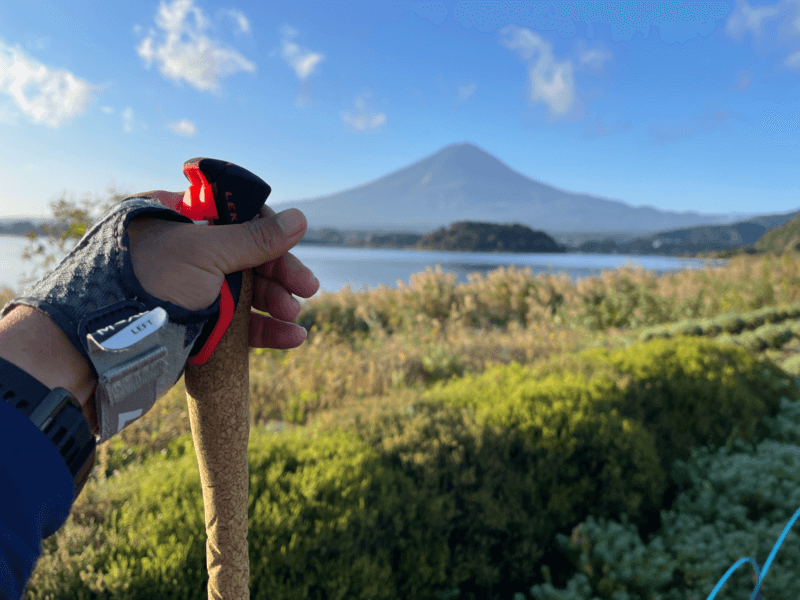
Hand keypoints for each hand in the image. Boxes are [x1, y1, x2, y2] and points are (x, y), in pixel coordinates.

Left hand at [127, 191, 319, 349]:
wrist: (104, 349)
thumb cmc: (149, 284)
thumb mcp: (206, 253)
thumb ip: (256, 238)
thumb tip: (299, 220)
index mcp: (177, 218)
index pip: (233, 212)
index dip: (267, 228)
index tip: (291, 242)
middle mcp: (184, 251)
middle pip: (247, 254)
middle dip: (279, 273)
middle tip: (307, 288)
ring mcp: (190, 289)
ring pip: (246, 291)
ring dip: (276, 303)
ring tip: (293, 317)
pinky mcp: (195, 324)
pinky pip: (238, 324)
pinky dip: (265, 330)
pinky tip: (292, 337)